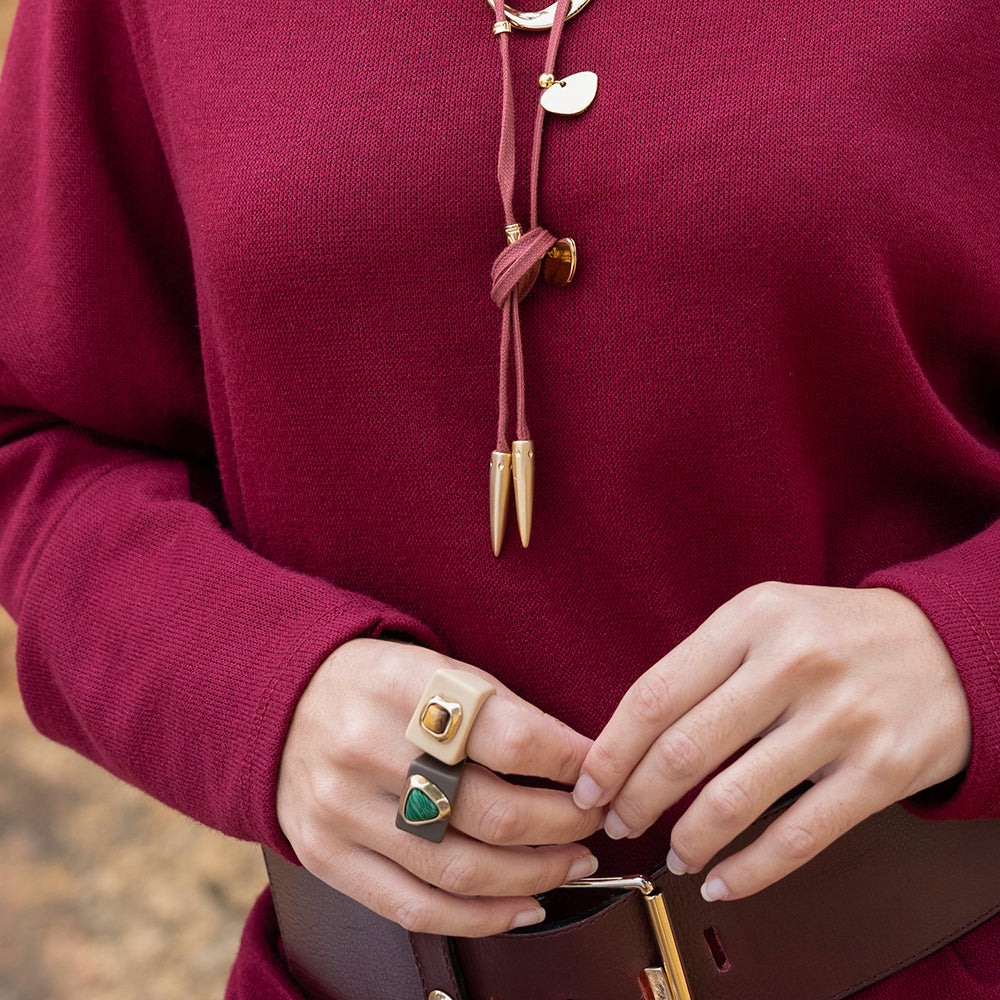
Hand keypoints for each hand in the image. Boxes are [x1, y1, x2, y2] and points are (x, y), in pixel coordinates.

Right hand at [277, 638, 602, 936]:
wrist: (282, 700)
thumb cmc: (378, 684)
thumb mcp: (436, 668)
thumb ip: (500, 711)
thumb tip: (579, 764)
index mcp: (403, 689)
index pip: (510, 738)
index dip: (570, 763)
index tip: (598, 771)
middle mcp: (367, 750)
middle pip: (492, 812)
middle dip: (563, 826)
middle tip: (593, 821)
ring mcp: (342, 810)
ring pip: (461, 869)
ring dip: (535, 876)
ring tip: (570, 864)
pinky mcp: (327, 856)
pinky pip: (414, 908)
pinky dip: (481, 919)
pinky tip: (521, 907)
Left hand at [572, 583, 971, 901]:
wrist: (950, 645)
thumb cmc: (836, 635)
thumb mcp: (766, 617)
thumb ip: (705, 664)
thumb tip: (633, 737)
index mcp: (752, 618)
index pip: (656, 694)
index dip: (612, 750)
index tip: (590, 784)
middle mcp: (793, 662)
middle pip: (684, 750)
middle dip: (636, 799)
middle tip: (619, 822)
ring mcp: (840, 718)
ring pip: (734, 800)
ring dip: (688, 840)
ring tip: (673, 853)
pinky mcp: (880, 770)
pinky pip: (798, 836)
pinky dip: (750, 871)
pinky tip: (723, 881)